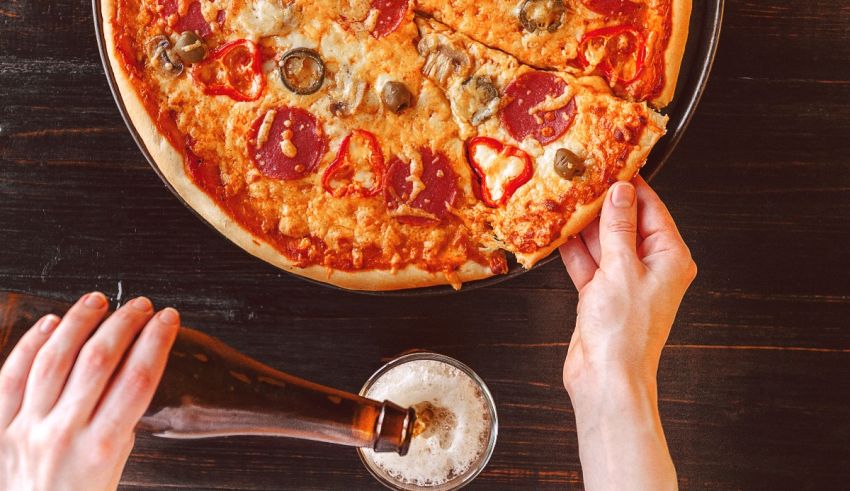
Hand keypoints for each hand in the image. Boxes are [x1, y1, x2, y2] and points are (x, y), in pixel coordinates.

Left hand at [0, 293, 179, 490]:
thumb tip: (130, 365)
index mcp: (102, 447)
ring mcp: (28, 429)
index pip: (138, 380)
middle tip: (139, 306)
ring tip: (97, 301)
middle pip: (99, 361)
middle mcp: (64, 435)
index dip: (156, 341)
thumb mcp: (118, 461)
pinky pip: (11, 376)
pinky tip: (50, 322)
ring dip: (79, 322)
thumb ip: (121, 417)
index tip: (168, 319)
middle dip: (124, 324)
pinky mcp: (0, 427)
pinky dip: (30, 344)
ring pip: (54, 359)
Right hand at [559, 177, 695, 490]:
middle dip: (603, 203)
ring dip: (584, 226)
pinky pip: (587, 263)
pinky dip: (573, 251)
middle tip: (581, 177)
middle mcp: (650, 267)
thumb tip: (620, 192)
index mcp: (670, 257)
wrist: (605, 377)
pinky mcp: (601, 295)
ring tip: (564, 199)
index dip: (632, 185)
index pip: (651, 209)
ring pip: (603, 242)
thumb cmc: (625, 331)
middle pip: (625, 223)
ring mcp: (624, 281)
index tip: (613, 161)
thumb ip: (618, 226)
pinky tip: (558, 233)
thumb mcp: (621, 267)